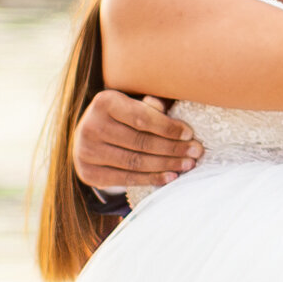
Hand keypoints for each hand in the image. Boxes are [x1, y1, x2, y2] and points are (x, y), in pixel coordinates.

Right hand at [72, 90, 200, 193]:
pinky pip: (127, 178)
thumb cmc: (121, 117)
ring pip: (136, 162)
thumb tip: (166, 111)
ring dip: (167, 165)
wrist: (89, 138)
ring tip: (188, 165)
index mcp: (103, 102)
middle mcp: (90, 126)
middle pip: (140, 142)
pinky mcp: (88, 173)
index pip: (142, 118)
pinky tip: (171, 177)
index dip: (168, 127)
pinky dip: (152, 179)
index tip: (190, 134)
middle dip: (173, 148)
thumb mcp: (133, 104)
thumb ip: (150, 105)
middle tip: (196, 152)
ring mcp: (86, 152)